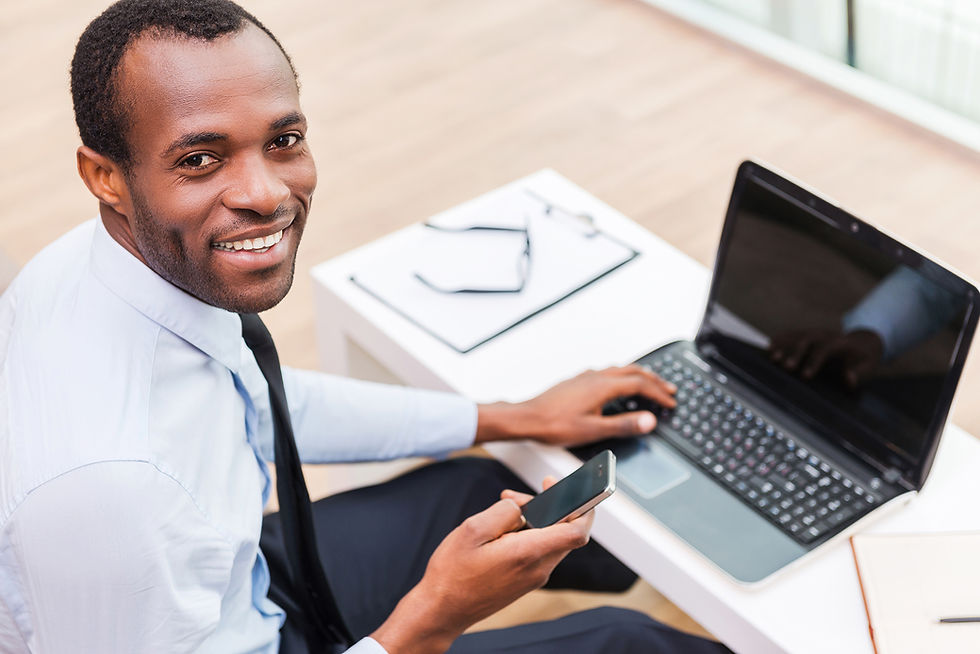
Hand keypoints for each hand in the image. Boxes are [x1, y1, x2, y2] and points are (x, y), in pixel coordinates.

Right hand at [370, 478, 590, 653]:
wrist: (443, 610)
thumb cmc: (453, 572)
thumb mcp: (472, 530)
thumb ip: (504, 513)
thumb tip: (522, 507)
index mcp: (528, 554)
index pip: (576, 531)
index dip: (581, 506)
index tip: (568, 488)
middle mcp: (538, 568)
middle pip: (564, 530)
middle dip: (547, 505)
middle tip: (514, 497)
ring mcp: (533, 577)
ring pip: (550, 539)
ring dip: (535, 519)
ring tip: (504, 508)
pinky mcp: (525, 580)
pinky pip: (538, 550)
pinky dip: (528, 533)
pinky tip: (503, 528)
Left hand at [475, 365, 675, 446]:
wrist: (527, 418)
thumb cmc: (554, 424)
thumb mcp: (594, 430)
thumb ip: (624, 425)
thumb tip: (649, 420)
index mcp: (603, 386)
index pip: (640, 385)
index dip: (658, 393)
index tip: (670, 402)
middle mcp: (595, 377)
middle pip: (633, 372)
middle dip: (654, 380)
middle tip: (669, 389)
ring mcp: (585, 377)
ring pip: (619, 370)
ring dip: (638, 376)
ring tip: (649, 383)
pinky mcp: (577, 381)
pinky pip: (607, 372)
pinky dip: (622, 376)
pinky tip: (616, 384)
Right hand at [770, 328, 883, 388]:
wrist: (862, 343)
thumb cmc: (864, 359)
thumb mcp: (869, 367)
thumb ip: (859, 373)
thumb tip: (849, 379)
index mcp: (840, 342)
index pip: (825, 349)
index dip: (814, 361)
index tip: (805, 375)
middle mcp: (825, 335)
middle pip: (808, 340)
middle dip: (796, 353)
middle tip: (786, 367)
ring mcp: (814, 333)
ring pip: (797, 336)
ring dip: (784, 345)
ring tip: (772, 357)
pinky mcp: (806, 335)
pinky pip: (791, 335)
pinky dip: (780, 340)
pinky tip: (769, 348)